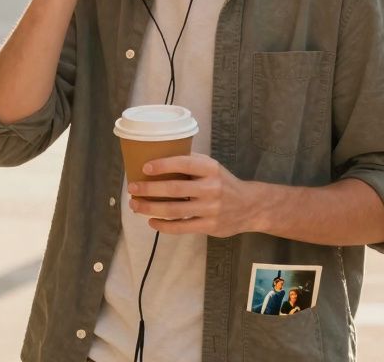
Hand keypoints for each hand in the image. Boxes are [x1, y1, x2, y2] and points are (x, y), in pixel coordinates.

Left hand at [128, 154, 259, 237]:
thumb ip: (191, 163)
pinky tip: (151, 221)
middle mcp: (211, 188)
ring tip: (135, 205)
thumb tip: (159, 156)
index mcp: (211, 169)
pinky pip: (181, 227)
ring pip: (174, 210)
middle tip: (132, 188)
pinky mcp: (209, 226)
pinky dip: (164, 226)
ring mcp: (210, 209)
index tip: (145, 168)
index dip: (163, 165)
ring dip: (151, 208)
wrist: (250, 206)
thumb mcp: (212, 167)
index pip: (184, 163)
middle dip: (149, 189)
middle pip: (174, 189)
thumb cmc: (224, 183)